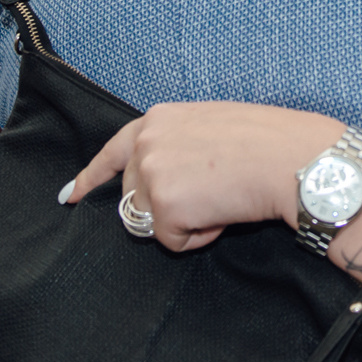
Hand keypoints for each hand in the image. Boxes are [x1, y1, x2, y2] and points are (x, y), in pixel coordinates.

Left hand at [62, 102, 341, 251]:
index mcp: (157, 119)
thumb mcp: (209, 126)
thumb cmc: (266, 142)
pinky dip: (199, 237)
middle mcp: (145, 143)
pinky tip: (222, 214)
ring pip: (153, 221)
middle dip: (167, 207)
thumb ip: (175, 144)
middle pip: (136, 197)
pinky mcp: (164, 207)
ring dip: (186, 222)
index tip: (70, 197)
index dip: (91, 178)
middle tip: (212, 194)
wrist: (291, 158)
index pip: (112, 151)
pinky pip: (172, 242)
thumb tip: (159, 179)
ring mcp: (151, 175)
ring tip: (221, 199)